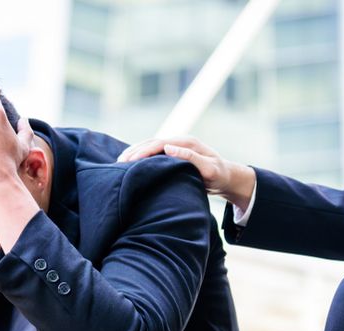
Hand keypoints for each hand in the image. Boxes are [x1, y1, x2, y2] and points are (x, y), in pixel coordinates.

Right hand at [117, 136, 255, 209]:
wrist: (226, 177)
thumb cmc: (219, 175)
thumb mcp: (209, 168)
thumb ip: (190, 157)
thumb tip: (168, 147)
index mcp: (186, 142)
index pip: (158, 143)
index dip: (143, 151)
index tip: (129, 161)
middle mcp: (179, 141)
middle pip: (151, 142)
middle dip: (133, 151)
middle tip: (118, 163)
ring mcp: (175, 146)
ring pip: (150, 146)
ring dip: (134, 153)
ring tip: (119, 162)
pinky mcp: (173, 154)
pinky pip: (153, 152)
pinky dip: (140, 156)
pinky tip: (130, 163)